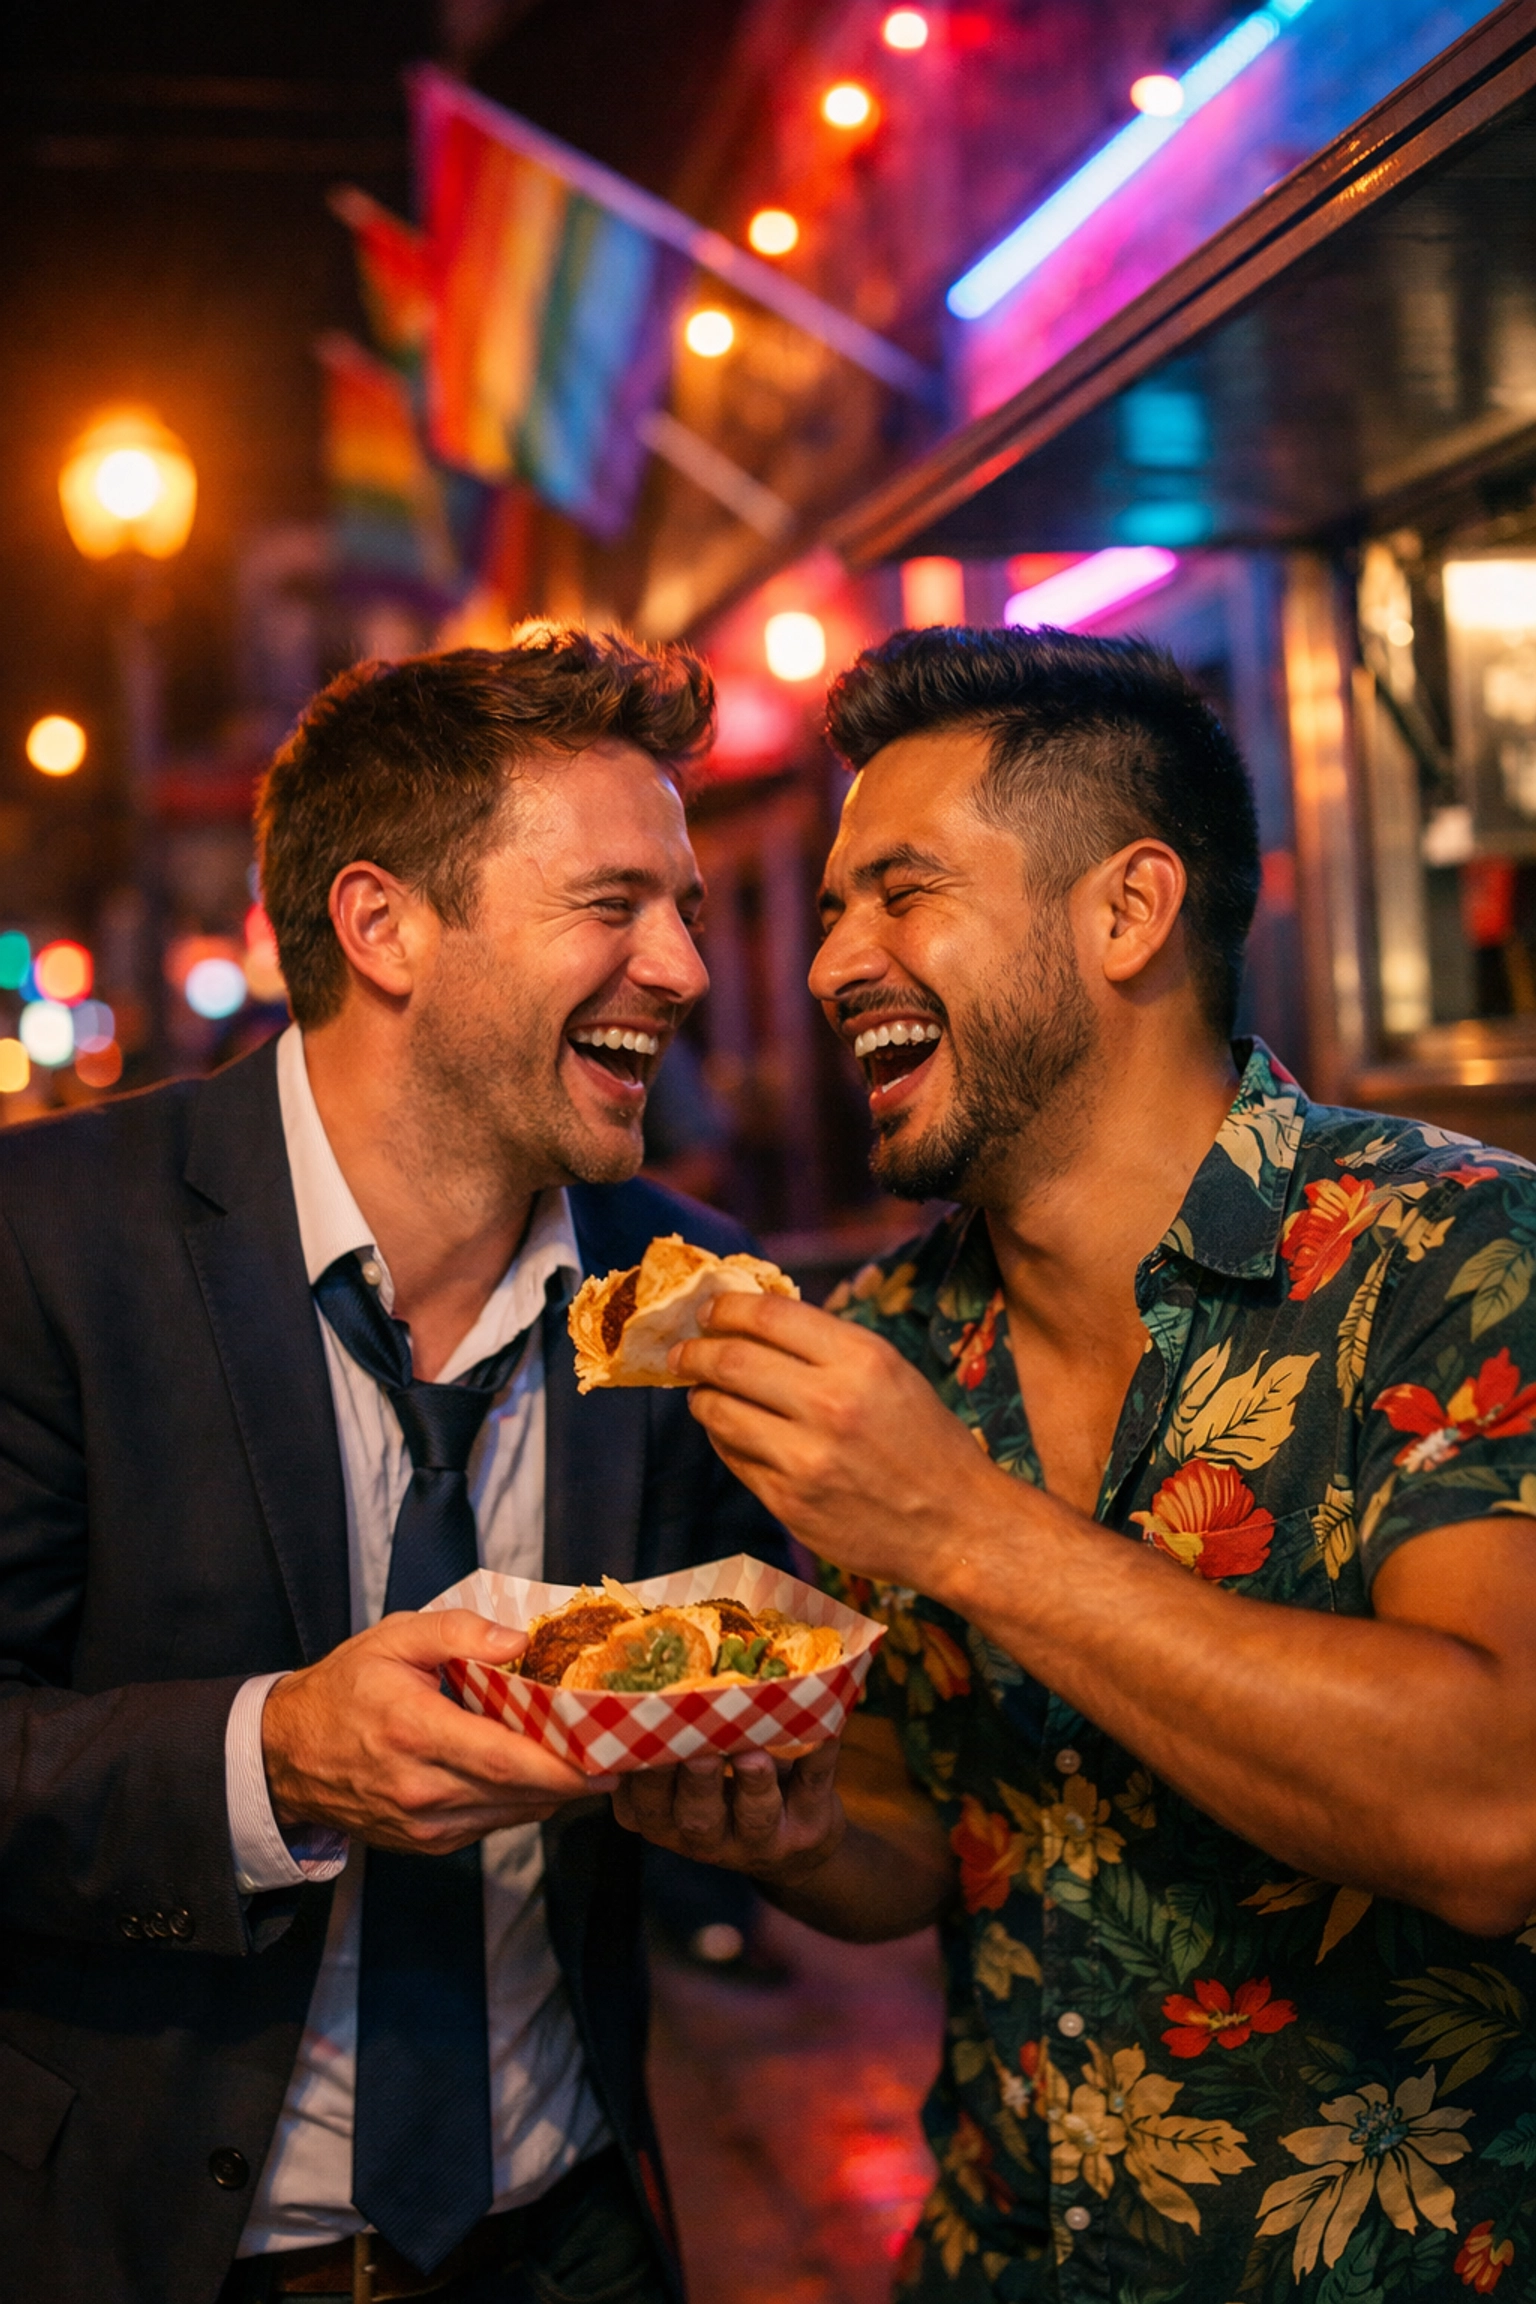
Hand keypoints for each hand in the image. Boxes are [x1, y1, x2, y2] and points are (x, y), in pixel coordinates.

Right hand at [262, 1609, 611, 1853]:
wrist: (286, 1755)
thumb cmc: (345, 1688)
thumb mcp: (393, 1637)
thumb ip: (457, 1631)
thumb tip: (518, 1641)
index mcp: (413, 1731)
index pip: (504, 1760)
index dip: (563, 1764)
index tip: (610, 1751)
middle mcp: (421, 1788)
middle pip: (519, 1794)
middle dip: (576, 1777)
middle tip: (621, 1750)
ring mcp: (423, 1825)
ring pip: (511, 1815)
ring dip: (554, 1792)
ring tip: (589, 1758)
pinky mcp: (427, 1844)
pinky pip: (492, 1824)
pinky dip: (521, 1801)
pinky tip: (537, 1773)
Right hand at [611, 1742, 845, 1885]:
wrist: (793, 1843)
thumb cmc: (724, 1790)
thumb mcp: (682, 1779)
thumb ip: (665, 1741)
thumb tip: (646, 1673)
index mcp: (668, 1821)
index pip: (641, 1809)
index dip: (637, 1779)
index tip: (638, 1741)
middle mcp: (708, 1839)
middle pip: (696, 1817)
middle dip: (695, 1782)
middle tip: (697, 1751)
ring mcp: (762, 1839)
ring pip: (754, 1815)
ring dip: (751, 1784)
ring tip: (752, 1755)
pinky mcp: (808, 1827)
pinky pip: (813, 1788)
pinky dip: (819, 1758)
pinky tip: (822, 1731)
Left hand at [670, 1292, 1008, 1587]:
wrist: (958, 1527)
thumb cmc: (927, 1443)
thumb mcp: (892, 1374)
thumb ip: (828, 1348)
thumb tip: (755, 1323)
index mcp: (862, 1360)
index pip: (767, 1316)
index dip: (725, 1307)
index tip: (708, 1310)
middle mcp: (830, 1404)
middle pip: (730, 1361)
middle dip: (696, 1351)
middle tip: (683, 1351)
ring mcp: (805, 1459)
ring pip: (719, 1412)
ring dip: (701, 1397)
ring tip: (702, 1392)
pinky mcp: (789, 1503)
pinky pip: (734, 1459)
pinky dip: (724, 1439)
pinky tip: (731, 1433)